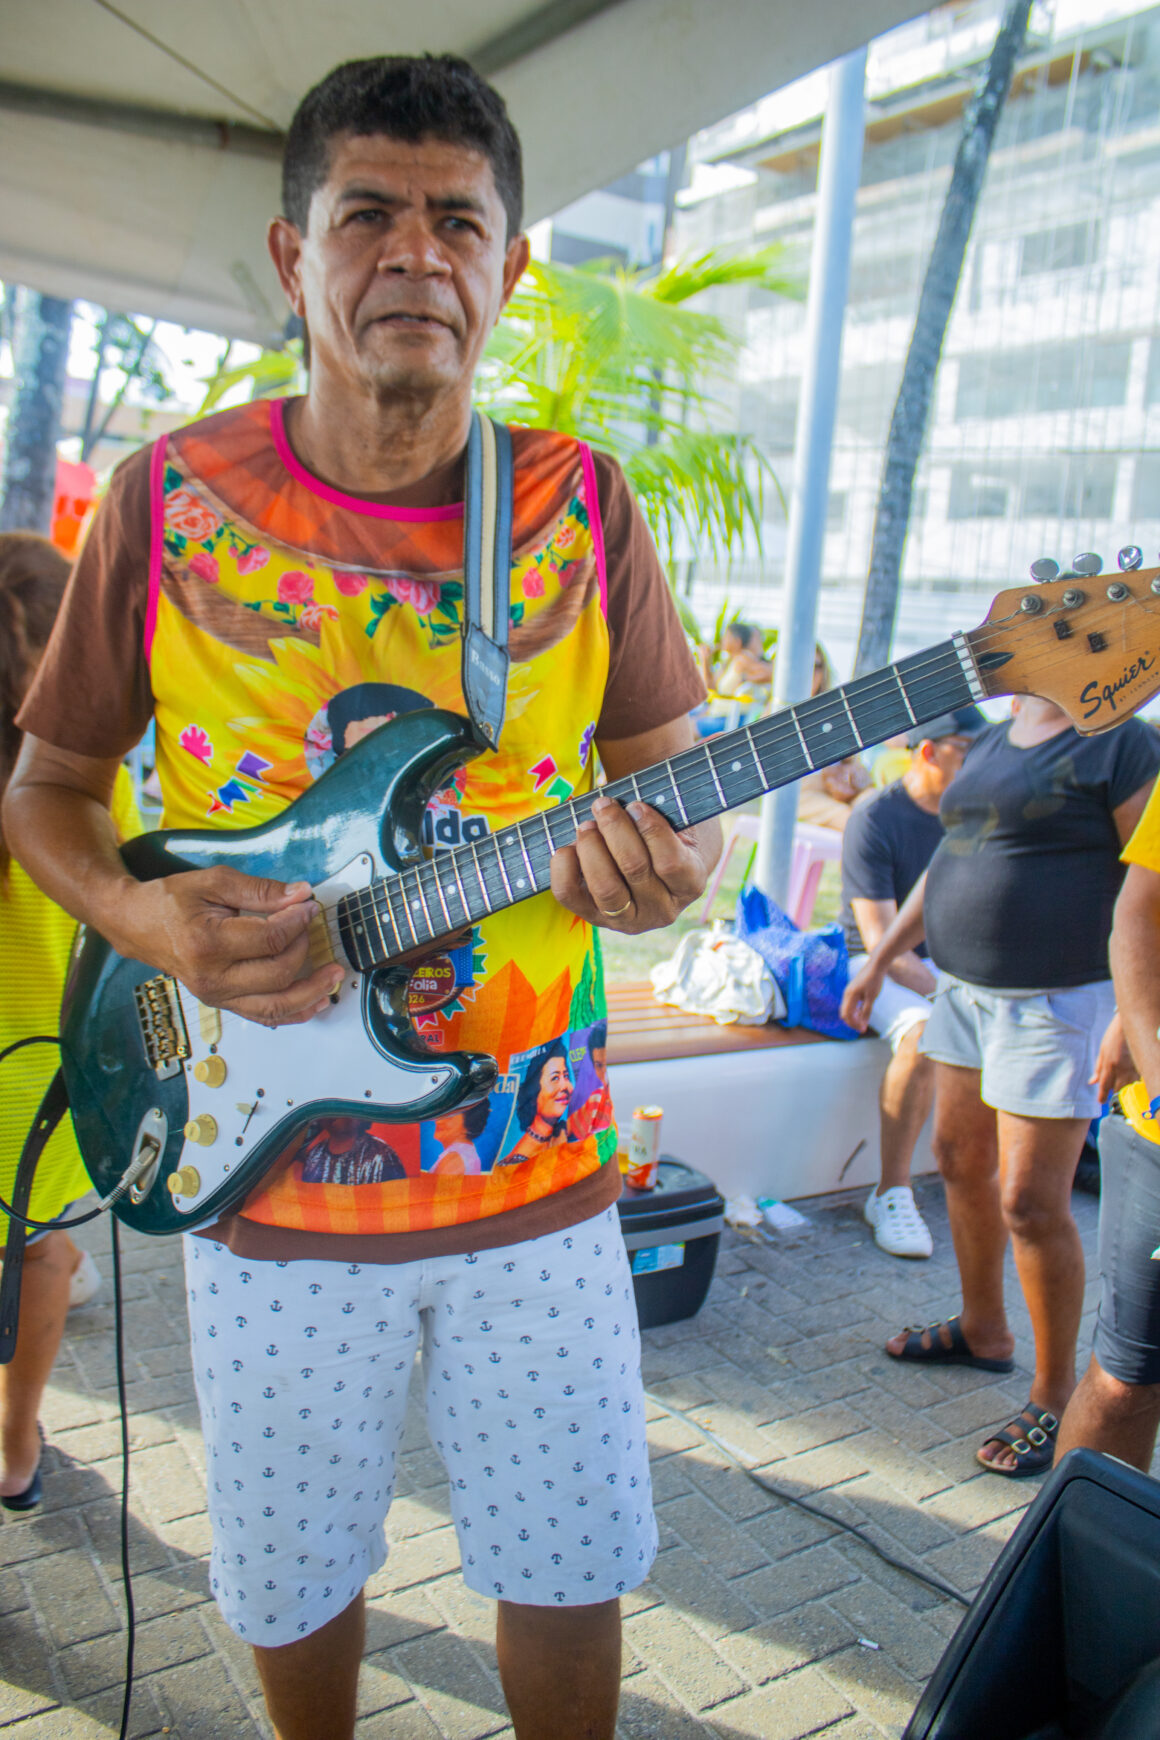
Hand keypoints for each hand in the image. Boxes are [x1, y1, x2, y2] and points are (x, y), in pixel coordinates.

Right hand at [119, 867, 343, 1026]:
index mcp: (208, 944)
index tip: (307, 906)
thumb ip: (261, 890)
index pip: (269, 940)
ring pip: (275, 1007)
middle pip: (277, 974)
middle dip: (304, 949)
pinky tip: (317, 1003)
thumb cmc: (171, 901)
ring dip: (311, 994)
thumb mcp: (214, 882)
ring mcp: (217, 996)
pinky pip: (264, 1017)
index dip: (297, 922)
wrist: (137, 924)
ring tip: (334, 977)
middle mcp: (212, 978)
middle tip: (309, 927)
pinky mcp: (223, 1004)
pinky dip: (295, 1014)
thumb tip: (301, 894)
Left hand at [550, 796, 713, 933]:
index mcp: (689, 885)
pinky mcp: (594, 918)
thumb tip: (630, 804)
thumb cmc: (664, 837)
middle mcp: (661, 910)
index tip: (635, 805)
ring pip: (604, 887)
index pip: (671, 862)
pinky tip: (568, 847)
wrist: (652, 870)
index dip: (650, 829)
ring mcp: (626, 919)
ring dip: (591, 848)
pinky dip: (563, 868)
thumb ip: (663, 814)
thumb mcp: (676, 825)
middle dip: (614, 829)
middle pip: (634, 869)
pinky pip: (570, 895)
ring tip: (586, 825)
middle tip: (603, 805)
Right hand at [841, 957, 886, 1032]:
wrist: (876, 965)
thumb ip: (866, 1011)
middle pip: (845, 1013)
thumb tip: (863, 1025)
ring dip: (854, 1017)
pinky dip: (855, 1010)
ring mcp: (849, 991)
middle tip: (863, 1028)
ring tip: (864, 1021)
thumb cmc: (874, 980)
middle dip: (852, 1022)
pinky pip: (851, 1003)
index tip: (863, 1030)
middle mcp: (847, 994)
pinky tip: (863, 1012)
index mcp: (850, 996)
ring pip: (847, 1009)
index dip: (853, 1024)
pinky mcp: (853, 990)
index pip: (847, 1015)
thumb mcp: (871, 998)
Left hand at [1090, 1009, 1134, 1101]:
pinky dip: (1133, 1080)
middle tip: (1112, 1091)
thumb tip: (1092, 1081)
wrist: (1129, 1024)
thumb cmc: (1114, 1036)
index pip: (1105, 1085)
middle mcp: (1121, 1068)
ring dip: (1125, 1086)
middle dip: (1115, 1092)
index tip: (1101, 1102)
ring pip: (1129, 1085)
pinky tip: (1131, 1077)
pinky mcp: (1141, 1065)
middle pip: (1118, 1088)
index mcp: (1109, 1065)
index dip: (1102, 1095)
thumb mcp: (1102, 1050)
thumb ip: (1098, 1068)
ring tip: (1121, 1082)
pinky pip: (1137, 1078)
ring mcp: (1133, 1067)